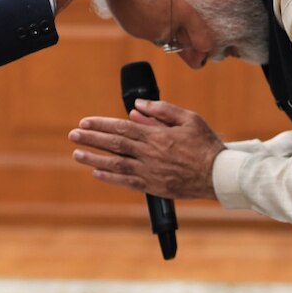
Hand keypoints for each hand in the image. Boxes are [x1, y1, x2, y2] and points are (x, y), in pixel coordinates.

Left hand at [69, 99, 223, 199]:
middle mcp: (149, 154)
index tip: (85, 121)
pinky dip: (110, 178)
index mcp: (156, 135)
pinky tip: (96, 172)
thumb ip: (161, 110)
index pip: (122, 127)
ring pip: (116, 164)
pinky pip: (126, 182)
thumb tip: (137, 106)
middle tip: (73, 134)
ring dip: (94, 158)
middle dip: (91, 138)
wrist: (218, 174)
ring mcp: (150, 172)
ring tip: (76, 154)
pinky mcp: (153, 186)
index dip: (101, 124)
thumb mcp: (188, 118)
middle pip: (114, 144)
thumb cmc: (205, 144)